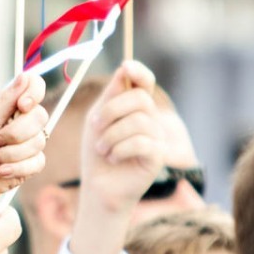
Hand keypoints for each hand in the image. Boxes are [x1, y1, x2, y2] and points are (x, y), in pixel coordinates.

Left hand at [0, 72, 48, 212]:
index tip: (22, 106)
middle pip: (40, 116)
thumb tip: (25, 75)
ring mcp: (27, 143)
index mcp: (8, 106)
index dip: (33, 94)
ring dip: (11, 153)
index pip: (34, 87)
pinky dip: (16, 167)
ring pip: (39, 141)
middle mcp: (20, 121)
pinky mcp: (31, 163)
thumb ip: (6, 100)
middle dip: (16, 133)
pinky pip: (38, 161)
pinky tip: (1, 171)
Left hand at [79, 62, 165, 210]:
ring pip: (138, 121)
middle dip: (111, 110)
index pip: (145, 82)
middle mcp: (151, 119)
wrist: (99, 187)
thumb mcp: (97, 119)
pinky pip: (142, 142)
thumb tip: (125, 67)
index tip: (126, 66)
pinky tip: (112, 158)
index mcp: (136, 108)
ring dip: (111, 135)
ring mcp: (157, 137)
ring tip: (102, 148)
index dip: (139, 72)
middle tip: (95, 126)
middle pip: (140, 99)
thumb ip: (110, 96)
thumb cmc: (97, 153)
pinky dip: (120, 149)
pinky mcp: (158, 156)